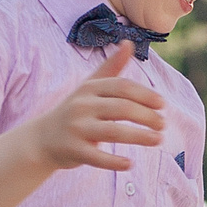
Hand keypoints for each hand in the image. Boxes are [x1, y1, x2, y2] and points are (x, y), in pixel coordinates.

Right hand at [27, 43, 165, 171]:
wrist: (42, 139)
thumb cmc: (74, 110)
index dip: (145, 95)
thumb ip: (111, 67)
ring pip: (113, 131)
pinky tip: (130, 164)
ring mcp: (77, 128)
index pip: (122, 87)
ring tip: (159, 140)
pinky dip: (114, 161)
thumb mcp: (90, 86)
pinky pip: (97, 157)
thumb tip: (128, 42)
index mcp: (89, 89)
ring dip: (139, 136)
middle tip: (163, 124)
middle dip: (146, 116)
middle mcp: (82, 106)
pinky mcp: (74, 150)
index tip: (162, 104)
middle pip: (121, 108)